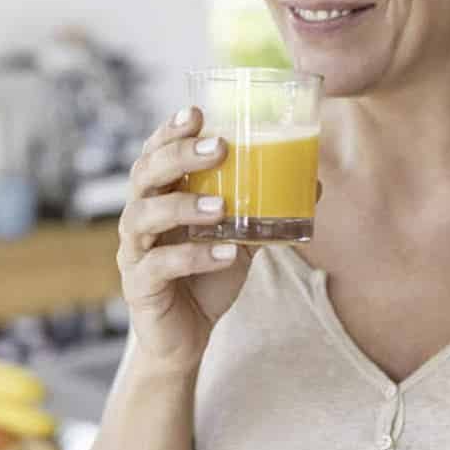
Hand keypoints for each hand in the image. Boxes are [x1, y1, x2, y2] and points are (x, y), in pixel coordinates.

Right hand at [116, 107, 253, 373]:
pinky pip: (159, 266)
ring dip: (182, 206)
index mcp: (160, 196)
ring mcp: (134, 251)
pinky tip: (224, 253)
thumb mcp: (240, 238)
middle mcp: (140, 217)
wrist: (186, 336)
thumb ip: (265, 210)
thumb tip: (314, 182)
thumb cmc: (207, 277)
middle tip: (217, 148)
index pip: (156, 153)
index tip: (197, 113)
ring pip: (142, 217)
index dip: (170, 131)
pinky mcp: (139, 286)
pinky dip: (192, 257)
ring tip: (222, 207)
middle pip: (144, 174)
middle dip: (177, 156)